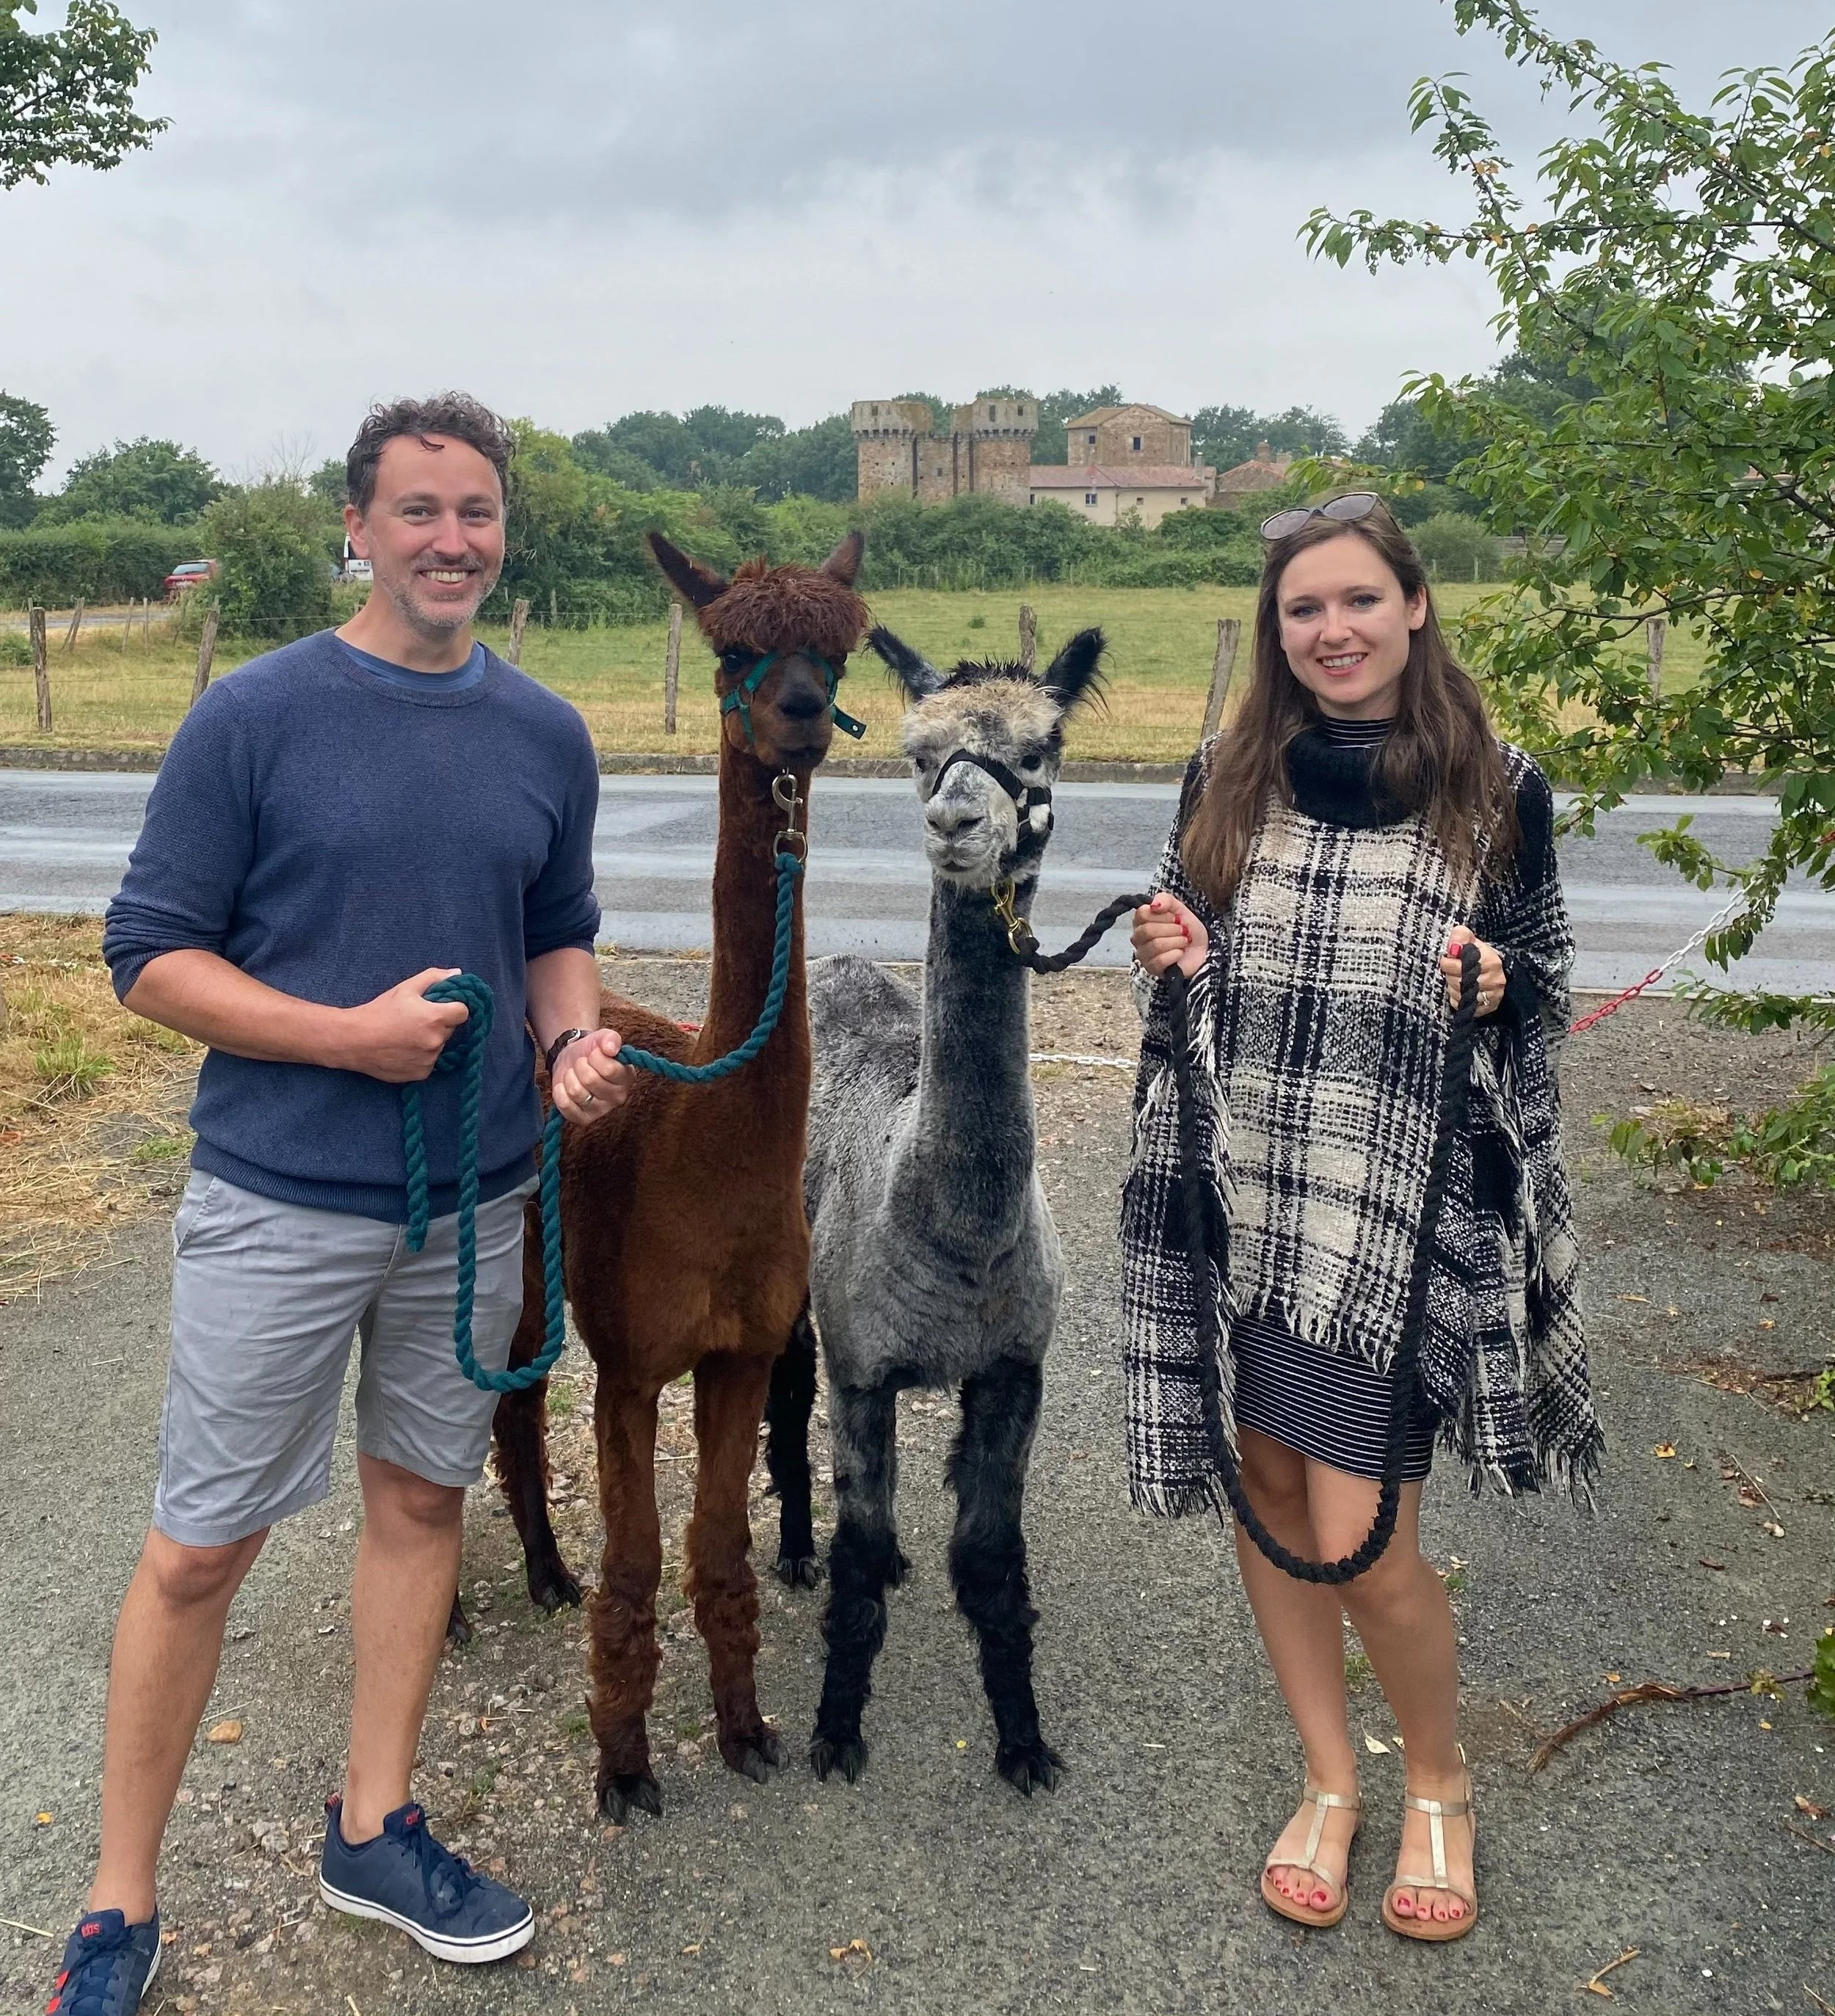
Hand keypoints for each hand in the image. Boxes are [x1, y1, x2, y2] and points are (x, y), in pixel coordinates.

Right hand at [336, 967, 471, 1081]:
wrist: (353, 1040)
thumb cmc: (379, 1011)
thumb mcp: (405, 988)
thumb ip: (434, 978)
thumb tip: (458, 974)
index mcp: (435, 1017)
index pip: (463, 1012)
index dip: (453, 1007)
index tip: (441, 1007)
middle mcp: (436, 1040)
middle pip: (450, 1029)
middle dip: (439, 1023)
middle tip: (416, 1020)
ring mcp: (429, 1059)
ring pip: (439, 1046)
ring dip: (430, 1040)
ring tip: (406, 1035)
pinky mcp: (420, 1074)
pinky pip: (429, 1062)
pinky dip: (421, 1056)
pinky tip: (403, 1049)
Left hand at [549, 1027, 631, 1126]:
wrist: (574, 1060)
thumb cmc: (592, 1051)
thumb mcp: (603, 1037)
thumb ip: (610, 1038)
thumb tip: (611, 1048)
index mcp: (627, 1077)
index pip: (609, 1069)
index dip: (595, 1057)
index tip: (594, 1053)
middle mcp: (618, 1097)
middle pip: (590, 1080)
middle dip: (580, 1066)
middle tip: (582, 1063)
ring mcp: (601, 1110)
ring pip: (576, 1092)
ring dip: (570, 1077)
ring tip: (574, 1074)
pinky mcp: (583, 1118)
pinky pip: (565, 1105)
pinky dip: (560, 1092)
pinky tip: (565, 1086)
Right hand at [1132, 893, 1208, 978]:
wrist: (1201, 950)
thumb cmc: (1187, 929)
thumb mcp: (1179, 909)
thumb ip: (1165, 900)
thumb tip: (1154, 905)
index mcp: (1141, 921)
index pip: (1142, 913)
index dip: (1162, 915)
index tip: (1175, 918)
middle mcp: (1138, 938)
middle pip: (1147, 930)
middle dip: (1171, 929)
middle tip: (1182, 930)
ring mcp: (1143, 954)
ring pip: (1156, 945)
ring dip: (1176, 941)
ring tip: (1183, 941)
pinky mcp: (1151, 968)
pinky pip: (1160, 960)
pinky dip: (1175, 954)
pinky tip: (1180, 953)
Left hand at [1440, 927, 1504, 1017]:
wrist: (1500, 975)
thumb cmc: (1482, 958)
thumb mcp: (1473, 942)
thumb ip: (1461, 936)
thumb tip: (1453, 945)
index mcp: (1490, 962)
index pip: (1459, 966)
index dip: (1448, 962)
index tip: (1448, 958)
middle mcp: (1493, 980)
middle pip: (1458, 982)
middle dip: (1450, 975)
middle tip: (1452, 970)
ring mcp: (1491, 996)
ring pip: (1459, 994)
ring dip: (1453, 987)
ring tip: (1459, 979)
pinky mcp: (1485, 1007)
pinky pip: (1461, 1004)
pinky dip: (1457, 998)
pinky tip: (1462, 991)